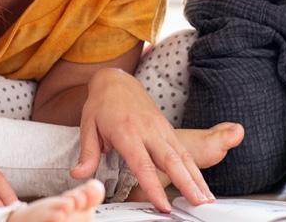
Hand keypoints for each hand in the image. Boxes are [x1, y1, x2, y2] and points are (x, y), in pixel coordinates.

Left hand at [70, 68, 209, 212]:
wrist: (116, 80)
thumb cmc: (101, 104)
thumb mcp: (88, 126)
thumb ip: (87, 153)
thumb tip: (78, 175)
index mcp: (127, 132)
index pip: (142, 164)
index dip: (154, 186)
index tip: (163, 205)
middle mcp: (148, 130)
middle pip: (171, 161)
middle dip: (187, 184)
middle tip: (198, 203)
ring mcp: (161, 128)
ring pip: (183, 156)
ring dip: (197, 178)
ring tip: (207, 198)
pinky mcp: (167, 129)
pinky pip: (184, 150)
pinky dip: (195, 168)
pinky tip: (201, 183)